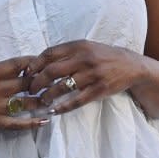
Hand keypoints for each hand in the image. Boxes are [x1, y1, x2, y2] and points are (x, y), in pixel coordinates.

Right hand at [0, 56, 51, 131]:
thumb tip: (23, 69)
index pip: (17, 64)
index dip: (34, 62)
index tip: (44, 62)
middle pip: (25, 83)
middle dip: (42, 82)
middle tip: (55, 81)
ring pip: (25, 104)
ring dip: (42, 101)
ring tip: (54, 99)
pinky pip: (18, 124)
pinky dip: (33, 123)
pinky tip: (45, 120)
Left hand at [25, 40, 145, 114]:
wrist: (131, 66)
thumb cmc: (103, 56)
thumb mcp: (86, 48)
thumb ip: (66, 53)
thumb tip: (39, 63)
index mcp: (79, 46)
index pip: (49, 53)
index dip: (35, 64)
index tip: (27, 74)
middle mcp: (84, 58)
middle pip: (52, 71)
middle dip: (37, 82)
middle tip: (31, 90)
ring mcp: (93, 74)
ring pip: (62, 87)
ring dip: (48, 96)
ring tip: (42, 101)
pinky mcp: (100, 89)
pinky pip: (77, 100)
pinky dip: (63, 107)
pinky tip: (55, 111)